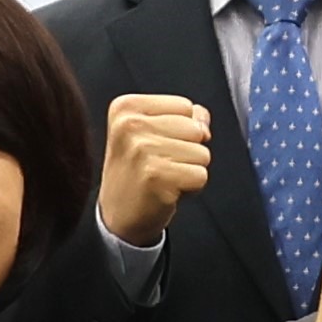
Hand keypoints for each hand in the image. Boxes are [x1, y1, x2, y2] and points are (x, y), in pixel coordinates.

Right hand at [95, 88, 216, 244]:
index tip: (156, 146)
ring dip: (189, 170)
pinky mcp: (157, 177)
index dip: (180, 129)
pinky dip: (191, 188)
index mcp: (126, 107)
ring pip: (202, 153)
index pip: (185, 106)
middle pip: (195, 129)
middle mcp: (130, 125)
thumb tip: (203, 117)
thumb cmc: (136, 172)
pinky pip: (200, 176)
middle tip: (160, 165)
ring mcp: (142, 151)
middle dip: (187, 150)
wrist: (118, 215)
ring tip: (164, 177)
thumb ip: (181, 116)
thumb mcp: (150, 133)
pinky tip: (167, 191)